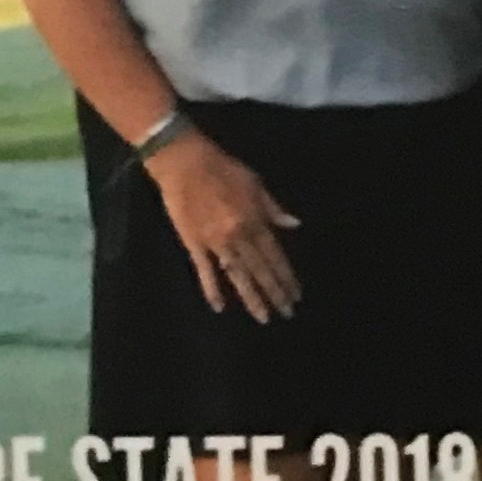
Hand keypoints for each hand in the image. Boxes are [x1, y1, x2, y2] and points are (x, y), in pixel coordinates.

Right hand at [146, 135, 303, 321]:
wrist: (185, 163)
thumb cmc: (223, 169)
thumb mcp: (256, 184)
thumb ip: (273, 209)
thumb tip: (294, 224)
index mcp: (255, 221)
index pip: (275, 256)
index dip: (286, 277)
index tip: (296, 294)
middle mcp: (238, 236)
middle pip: (260, 270)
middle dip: (275, 293)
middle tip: (287, 313)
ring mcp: (215, 242)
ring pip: (237, 275)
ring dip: (251, 297)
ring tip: (263, 317)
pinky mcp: (193, 244)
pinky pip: (205, 271)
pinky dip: (212, 289)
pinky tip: (220, 307)